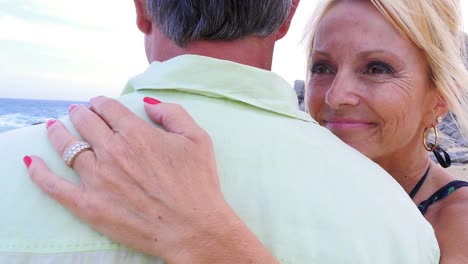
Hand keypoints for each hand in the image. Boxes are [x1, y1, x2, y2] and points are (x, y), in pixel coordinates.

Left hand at [24, 96, 276, 262]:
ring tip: (54, 126)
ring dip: (58, 132)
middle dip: (81, 113)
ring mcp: (97, 178)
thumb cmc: (199, 184)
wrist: (193, 228)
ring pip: (67, 147)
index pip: (108, 108)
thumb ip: (173, 113)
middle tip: (78, 112)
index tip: (100, 104)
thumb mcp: (198, 138)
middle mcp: (112, 151)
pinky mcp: (88, 204)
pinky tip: (30, 161)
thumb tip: (147, 103)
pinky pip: (54, 186)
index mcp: (137, 133)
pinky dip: (38, 172)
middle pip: (86, 122)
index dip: (102, 102)